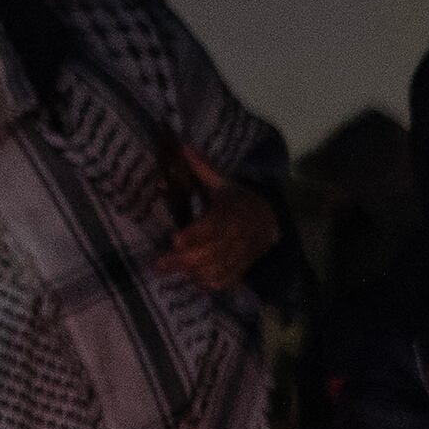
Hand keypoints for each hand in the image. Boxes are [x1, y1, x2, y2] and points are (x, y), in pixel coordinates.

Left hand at [165, 178, 277, 292]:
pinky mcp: (245, 266)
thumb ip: (201, 168)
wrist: (269, 217)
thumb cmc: (237, 198)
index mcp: (234, 211)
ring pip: (219, 268)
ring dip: (195, 272)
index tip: (174, 240)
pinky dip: (211, 282)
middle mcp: (240, 234)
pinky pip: (229, 279)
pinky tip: (195, 279)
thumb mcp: (222, 182)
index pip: (214, 226)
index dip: (195, 234)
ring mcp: (244, 253)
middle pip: (212, 252)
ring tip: (173, 270)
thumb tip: (182, 146)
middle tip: (159, 264)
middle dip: (185, 260)